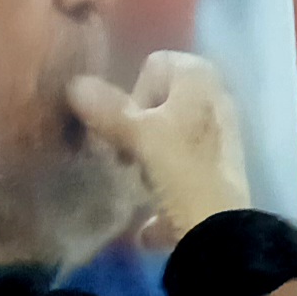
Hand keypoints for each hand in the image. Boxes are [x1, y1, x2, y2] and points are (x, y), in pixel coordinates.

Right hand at [67, 51, 249, 239]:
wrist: (221, 231)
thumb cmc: (182, 172)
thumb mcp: (140, 137)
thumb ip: (108, 111)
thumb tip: (75, 84)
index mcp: (202, 82)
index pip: (158, 64)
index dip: (137, 90)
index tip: (130, 121)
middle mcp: (217, 104)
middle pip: (163, 103)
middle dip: (140, 127)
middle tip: (126, 153)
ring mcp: (222, 140)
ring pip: (171, 137)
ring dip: (151, 157)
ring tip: (141, 180)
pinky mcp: (220, 175)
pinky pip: (181, 173)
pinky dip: (165, 190)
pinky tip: (149, 221)